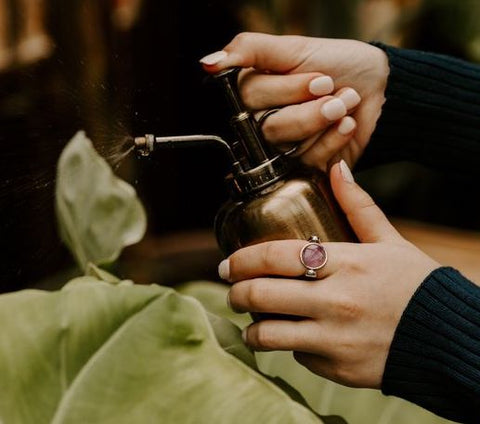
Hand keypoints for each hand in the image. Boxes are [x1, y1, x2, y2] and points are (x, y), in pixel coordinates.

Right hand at [200, 32, 388, 169]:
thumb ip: (250, 50)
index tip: (320, 78)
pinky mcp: (305, 165)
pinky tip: (348, 124)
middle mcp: (264, 123)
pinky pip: (310, 160)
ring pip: (288, 145)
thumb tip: (208, 63)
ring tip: (346, 103)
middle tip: (333, 89)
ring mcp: (284, 147)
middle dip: (310, 108)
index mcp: (256, 94)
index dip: (288, 90)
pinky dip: (334, 139)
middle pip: (269, 126)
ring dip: (324, 120)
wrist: (377, 87)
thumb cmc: (336, 64)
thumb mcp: (294, 48)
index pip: (251, 98)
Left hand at [219, 161, 438, 388]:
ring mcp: (335, 338)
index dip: (244, 259)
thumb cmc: (415, 285)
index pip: (277, 256)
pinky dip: (289, 345)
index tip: (229, 263)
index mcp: (347, 264)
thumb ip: (358, 206)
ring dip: (250, 328)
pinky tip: (295, 335)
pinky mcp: (336, 368)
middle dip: (236, 292)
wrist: (447, 338)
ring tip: (250, 322)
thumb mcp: (390, 242)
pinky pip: (297, 355)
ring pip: (268, 334)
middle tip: (232, 290)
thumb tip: (337, 169)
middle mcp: (337, 301)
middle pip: (262, 295)